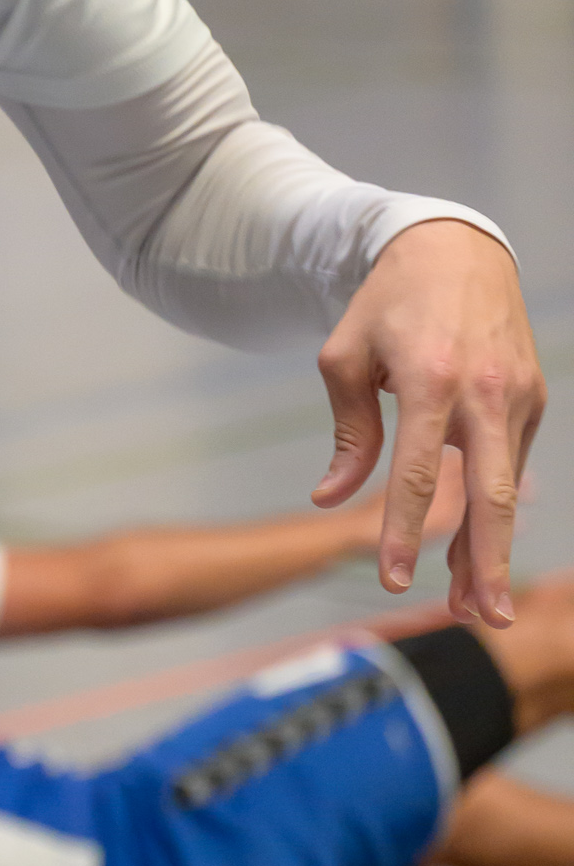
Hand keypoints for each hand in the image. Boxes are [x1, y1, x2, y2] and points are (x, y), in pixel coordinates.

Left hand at [316, 220, 543, 624]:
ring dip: (493, 548)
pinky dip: (495, 508)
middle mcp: (485, 391)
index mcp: (432, 379)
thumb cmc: (388, 303)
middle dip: (486, 562)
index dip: (406, 534)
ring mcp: (517, 394)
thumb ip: (348, 432)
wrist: (454, 248)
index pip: (417, 473)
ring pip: (508, 487)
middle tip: (483, 618)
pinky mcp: (532, 396)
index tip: (397, 583)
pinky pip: (510, 463)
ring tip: (477, 605)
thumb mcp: (345, 357)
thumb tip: (333, 496)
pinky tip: (479, 547)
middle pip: (491, 494)